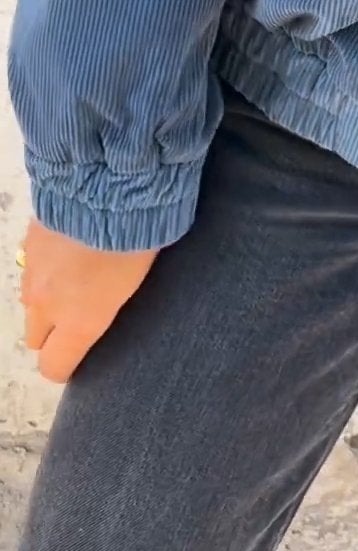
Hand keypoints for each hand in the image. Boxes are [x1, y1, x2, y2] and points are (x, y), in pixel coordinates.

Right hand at [18, 219, 157, 382]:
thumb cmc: (137, 239)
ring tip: (77, 274)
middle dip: (52, 332)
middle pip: (35, 338)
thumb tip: (98, 310)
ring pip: (30, 301)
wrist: (108, 185)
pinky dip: (46, 266)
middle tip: (79, 312)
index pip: (53, 366)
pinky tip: (69, 247)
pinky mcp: (28, 240)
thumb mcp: (131, 283)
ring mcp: (33, 271)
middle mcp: (48, 303)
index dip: (64, 366)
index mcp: (79, 321)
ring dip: (48, 296)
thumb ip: (104, 307)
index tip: (78, 357)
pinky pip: (31, 267)